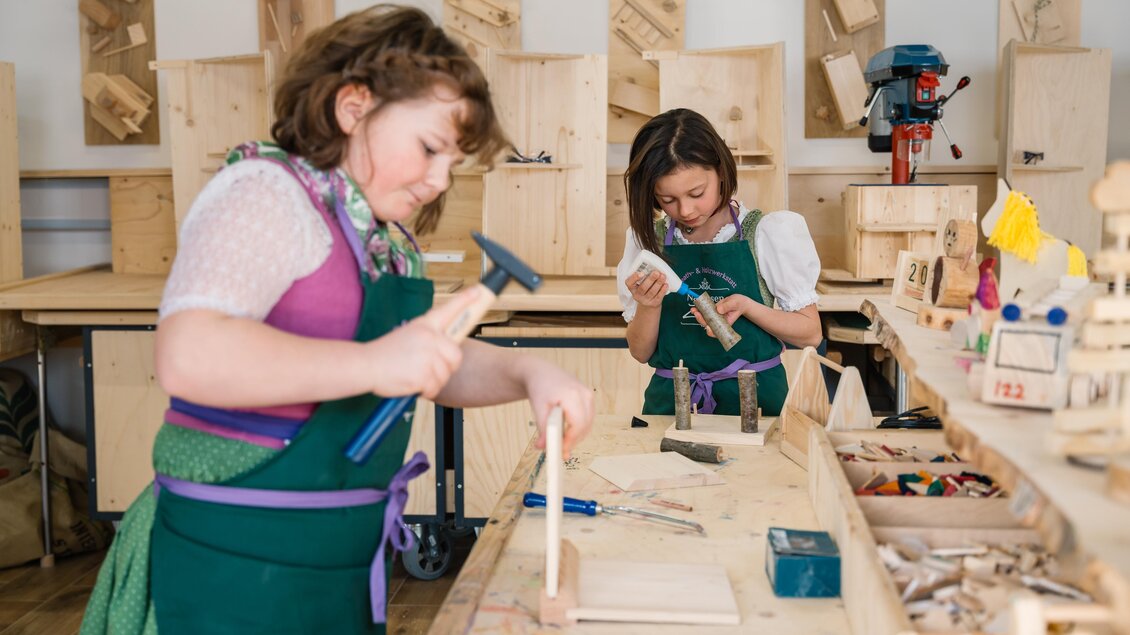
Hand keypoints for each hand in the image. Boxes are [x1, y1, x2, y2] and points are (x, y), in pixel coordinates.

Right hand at [364, 286, 482, 398]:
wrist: (365, 365)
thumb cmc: (385, 354)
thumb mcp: (408, 335)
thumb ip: (428, 337)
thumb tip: (446, 346)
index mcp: (424, 324)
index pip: (449, 309)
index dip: (465, 300)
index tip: (477, 292)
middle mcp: (428, 336)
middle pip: (455, 354)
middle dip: (446, 366)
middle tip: (429, 369)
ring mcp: (427, 355)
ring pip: (446, 374)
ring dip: (433, 381)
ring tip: (415, 375)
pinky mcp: (423, 374)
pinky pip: (436, 387)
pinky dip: (426, 391)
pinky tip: (413, 384)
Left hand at [522, 360, 594, 458]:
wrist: (542, 373)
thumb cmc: (540, 387)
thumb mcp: (538, 408)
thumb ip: (542, 429)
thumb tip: (543, 447)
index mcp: (573, 394)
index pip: (578, 425)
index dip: (571, 441)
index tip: (561, 451)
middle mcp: (585, 394)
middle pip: (585, 426)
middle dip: (573, 441)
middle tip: (560, 452)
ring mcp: (589, 395)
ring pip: (588, 424)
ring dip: (576, 436)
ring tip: (561, 443)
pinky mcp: (589, 398)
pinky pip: (588, 419)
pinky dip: (579, 429)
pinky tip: (567, 433)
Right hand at [625, 271, 667, 307]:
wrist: (649, 303)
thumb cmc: (645, 288)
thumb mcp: (640, 282)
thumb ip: (644, 275)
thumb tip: (653, 266)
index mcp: (632, 287)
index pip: (629, 283)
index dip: (634, 278)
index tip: (642, 273)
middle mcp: (637, 295)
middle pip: (643, 288)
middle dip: (650, 279)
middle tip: (656, 272)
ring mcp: (645, 300)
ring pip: (652, 292)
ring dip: (658, 283)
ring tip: (663, 276)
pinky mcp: (654, 303)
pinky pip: (658, 297)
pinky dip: (663, 290)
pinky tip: (666, 284)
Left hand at [691, 294, 751, 337]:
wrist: (738, 301)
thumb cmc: (739, 304)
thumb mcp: (734, 303)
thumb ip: (727, 306)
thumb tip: (718, 310)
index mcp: (726, 324)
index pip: (717, 332)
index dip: (711, 331)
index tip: (707, 327)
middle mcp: (719, 322)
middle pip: (708, 325)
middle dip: (701, 320)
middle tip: (697, 314)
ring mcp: (715, 317)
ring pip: (705, 319)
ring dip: (698, 315)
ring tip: (693, 310)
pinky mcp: (712, 312)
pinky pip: (705, 313)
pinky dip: (699, 310)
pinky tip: (695, 307)